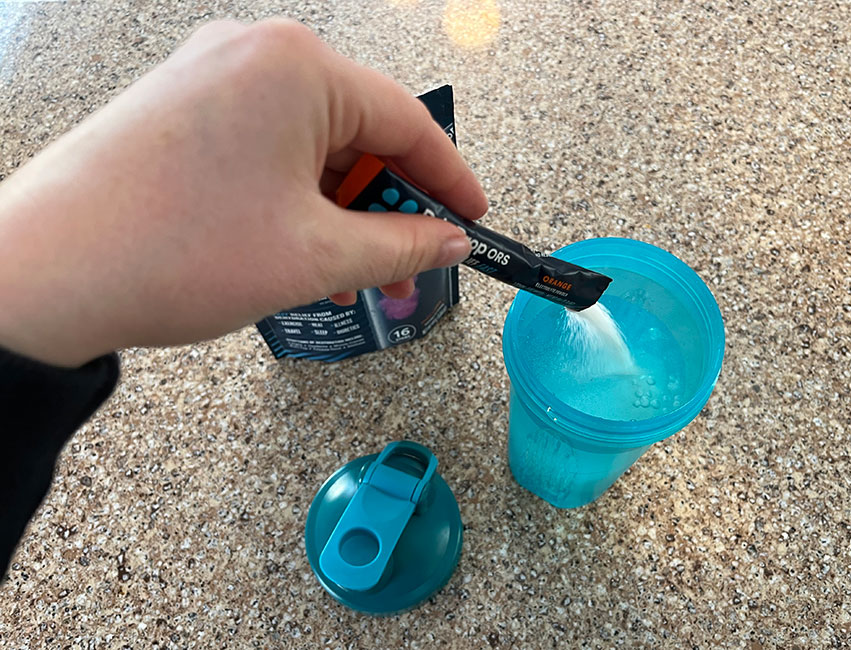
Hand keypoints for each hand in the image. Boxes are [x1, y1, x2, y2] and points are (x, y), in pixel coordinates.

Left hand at [0, 19, 485, 366]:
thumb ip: (400, 245)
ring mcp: (210, 75)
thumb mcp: (316, 255)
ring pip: (310, 143)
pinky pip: (266, 145)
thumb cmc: (174, 250)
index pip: (407, 120)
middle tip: (402, 264)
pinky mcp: (181, 106)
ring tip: (343, 272)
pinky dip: (294, 195)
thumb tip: (447, 241)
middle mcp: (253, 53)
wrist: (43, 275)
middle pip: (357, 129)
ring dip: (339, 207)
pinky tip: (295, 246)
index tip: (470, 219)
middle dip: (386, 205)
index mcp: (297, 66)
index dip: (449, 179)